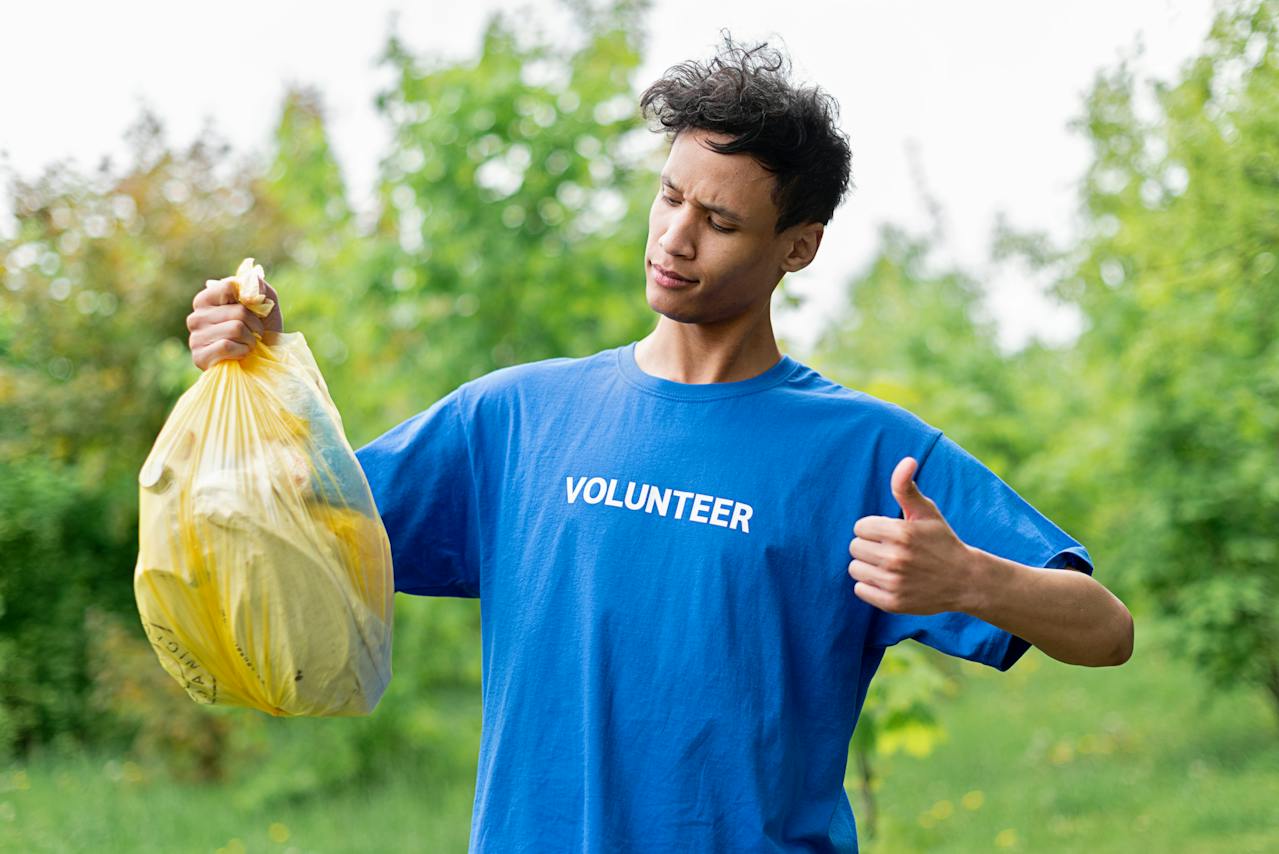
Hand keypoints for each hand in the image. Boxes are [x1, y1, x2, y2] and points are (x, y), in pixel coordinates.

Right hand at [187, 273, 282, 370]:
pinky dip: (242, 351)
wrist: (264, 363)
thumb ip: (259, 285)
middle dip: (255, 325)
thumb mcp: (267, 303)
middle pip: (238, 311)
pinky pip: (228, 346)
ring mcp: (194, 337)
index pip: (230, 286)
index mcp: (206, 299)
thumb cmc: (263, 330)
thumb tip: (250, 277)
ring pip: (235, 329)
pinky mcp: (198, 356)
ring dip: (251, 340)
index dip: (250, 301)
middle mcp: (196, 316)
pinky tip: (240, 355)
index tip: (253, 312)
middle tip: (254, 334)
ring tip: (248, 345)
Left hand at [847, 456, 974, 614]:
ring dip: (868, 566)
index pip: (860, 527)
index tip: (890, 533)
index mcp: (901, 533)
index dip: (873, 529)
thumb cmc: (941, 541)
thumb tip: (906, 460)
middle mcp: (895, 558)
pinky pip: (860, 590)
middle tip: (889, 550)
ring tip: (889, 565)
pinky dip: (870, 586)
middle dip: (869, 546)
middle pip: (855, 547)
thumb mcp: (926, 512)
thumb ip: (907, 487)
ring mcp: (893, 582)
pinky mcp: (892, 603)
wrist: (965, 580)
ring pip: (854, 569)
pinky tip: (888, 581)